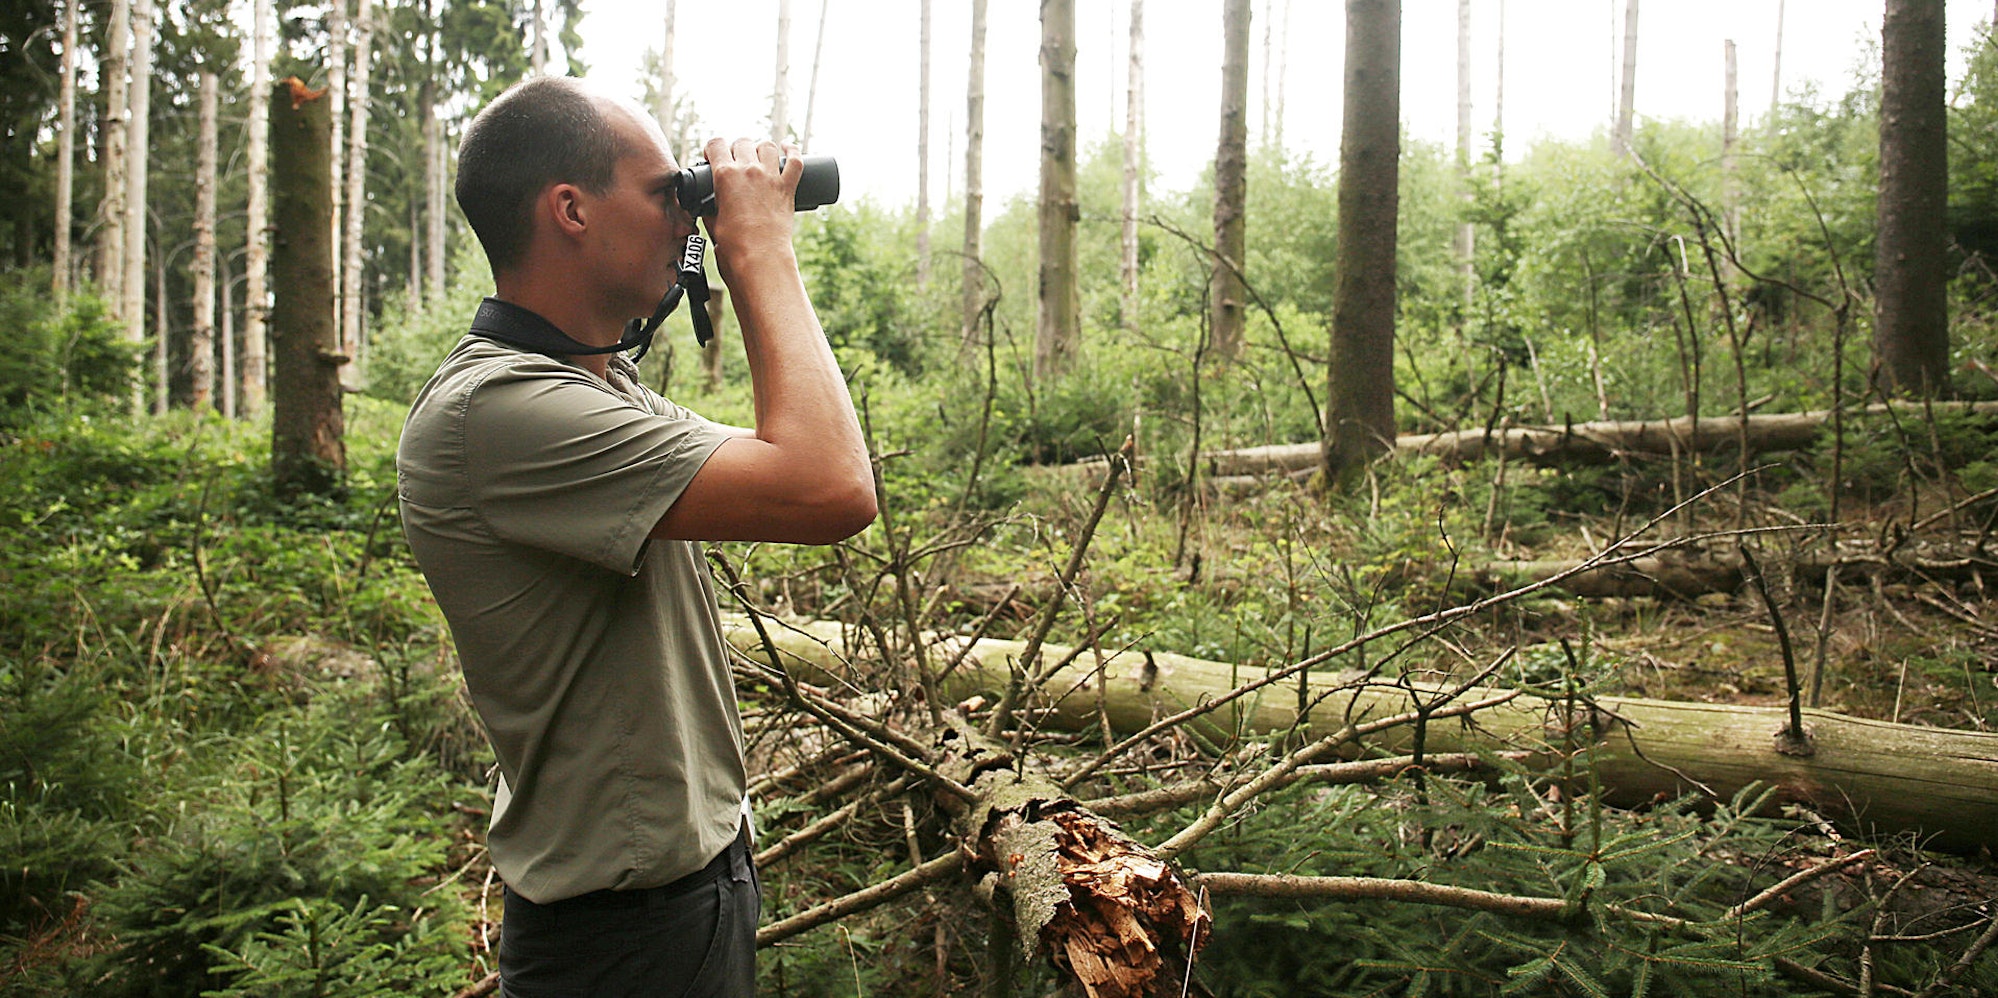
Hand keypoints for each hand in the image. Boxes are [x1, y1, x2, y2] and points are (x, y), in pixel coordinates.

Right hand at [700, 137, 803, 284]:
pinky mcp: (788, 188)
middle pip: (742, 142)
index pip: (715, 144)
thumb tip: (708, 207)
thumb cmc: (734, 246)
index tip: (714, 157)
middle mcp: (748, 170)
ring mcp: (770, 177)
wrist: (760, 258)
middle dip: (737, 149)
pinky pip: (795, 160)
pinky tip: (788, 148)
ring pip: (767, 146)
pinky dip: (793, 151)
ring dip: (761, 149)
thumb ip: (710, 209)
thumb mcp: (713, 223)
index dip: (713, 149)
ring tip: (758, 159)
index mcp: (725, 176)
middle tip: (736, 162)